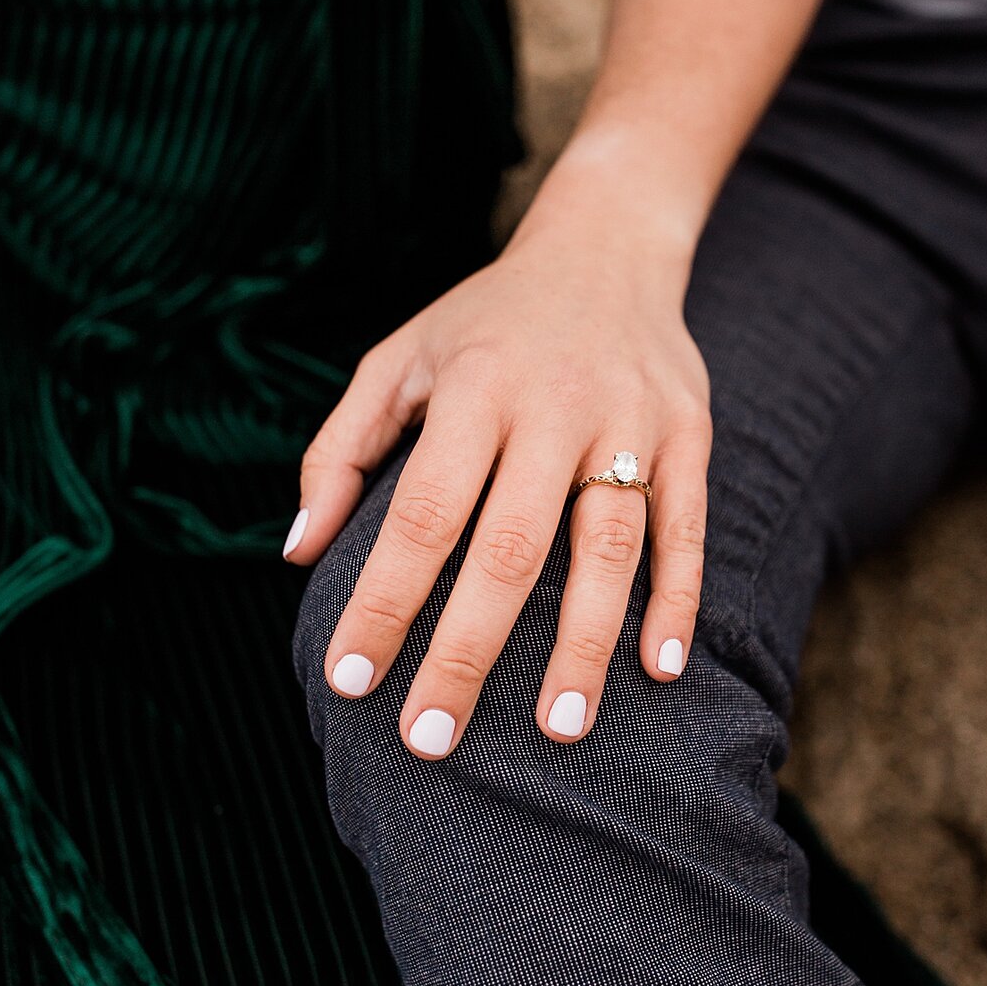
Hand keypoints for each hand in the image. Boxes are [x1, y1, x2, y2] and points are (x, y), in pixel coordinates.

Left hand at [288, 200, 710, 758]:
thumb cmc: (479, 325)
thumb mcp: (395, 362)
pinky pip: (687, 528)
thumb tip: (295, 553)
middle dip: (466, 651)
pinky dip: (677, 600)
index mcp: (471, 389)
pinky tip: (658, 670)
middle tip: (430, 739)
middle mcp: (555, 407)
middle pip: (509, 548)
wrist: (606, 245)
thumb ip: (337, 453)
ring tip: (556, 730)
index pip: (421, 514)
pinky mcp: (691, 435)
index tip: (350, 679)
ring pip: (608, 548)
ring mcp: (631, 422)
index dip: (384, 600)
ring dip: (583, 644)